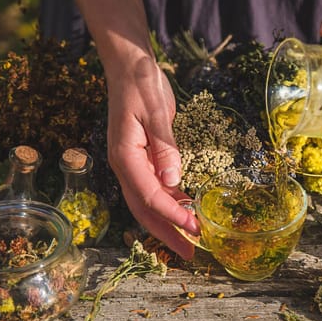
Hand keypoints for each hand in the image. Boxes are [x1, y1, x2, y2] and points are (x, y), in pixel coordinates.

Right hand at [76, 0, 198, 259]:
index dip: (173, 216)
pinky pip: (155, 187)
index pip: (150, 196)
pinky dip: (171, 201)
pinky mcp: (143, 158)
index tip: (196, 230)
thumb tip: (173, 181)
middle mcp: (126, 166)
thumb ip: (165, 146)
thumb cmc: (141, 85)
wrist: (130, 67)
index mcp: (125, 157)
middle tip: (189, 253)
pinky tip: (187, 208)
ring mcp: (133, 163)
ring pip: (149, 202)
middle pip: (144, 209)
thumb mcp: (156, 111)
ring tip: (191, 238)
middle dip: (167, 233)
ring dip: (169, 221)